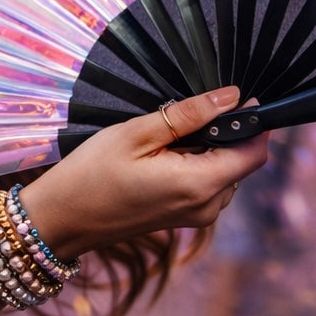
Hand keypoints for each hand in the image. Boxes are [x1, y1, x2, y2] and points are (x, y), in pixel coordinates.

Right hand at [19, 86, 267, 258]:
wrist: (61, 219)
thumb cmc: (92, 172)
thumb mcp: (138, 132)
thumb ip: (190, 115)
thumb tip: (231, 96)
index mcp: (198, 185)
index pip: (254, 152)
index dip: (254, 123)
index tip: (239, 97)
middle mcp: (206, 206)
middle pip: (242, 161)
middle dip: (228, 132)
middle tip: (188, 112)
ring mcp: (196, 216)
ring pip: (227, 172)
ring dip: (211, 147)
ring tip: (170, 133)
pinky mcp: (184, 218)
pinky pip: (209, 184)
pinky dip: (199, 163)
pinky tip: (166, 152)